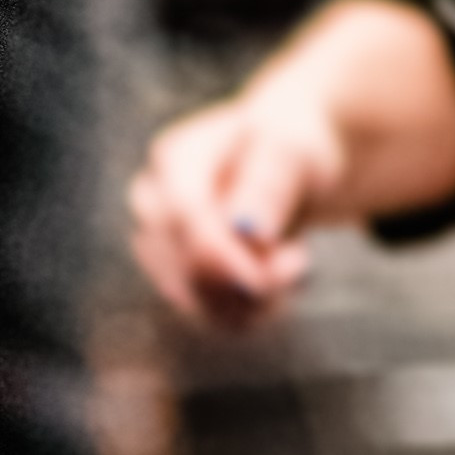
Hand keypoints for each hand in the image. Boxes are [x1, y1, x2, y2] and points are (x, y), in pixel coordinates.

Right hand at [128, 0, 454, 327]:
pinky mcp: (181, 275)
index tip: (262, 282)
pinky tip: (280, 284)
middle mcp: (155, 203)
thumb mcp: (293, 151)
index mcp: (176, 159)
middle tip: (299, 263)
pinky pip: (209, 313)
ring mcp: (163, 242)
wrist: (293, 159)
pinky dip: (251, 310)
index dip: (216, 257)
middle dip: (244, 278)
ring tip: (296, 262)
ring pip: (194, 297)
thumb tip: (247, 230)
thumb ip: (268, 185)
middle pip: (181, 264)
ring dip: (252, 298)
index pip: (180, 218)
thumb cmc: (293, 142)